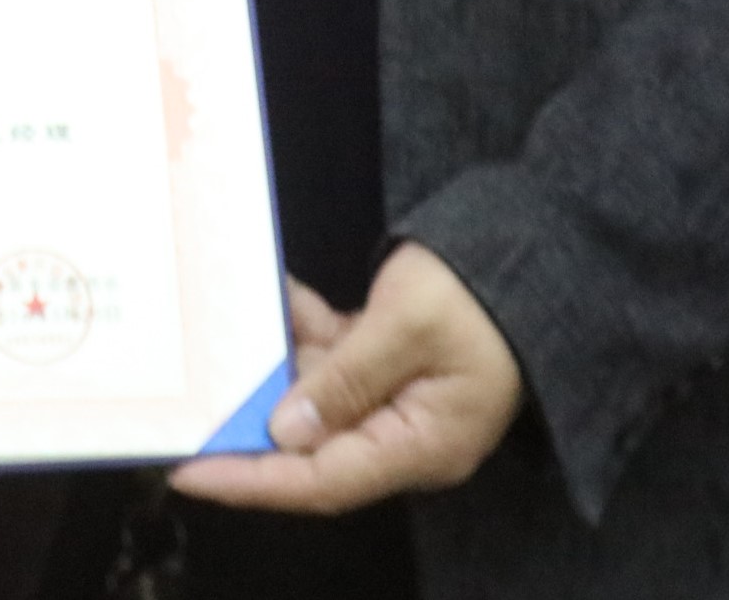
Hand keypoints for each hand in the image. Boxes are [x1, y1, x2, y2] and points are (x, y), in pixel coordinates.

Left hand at [171, 245, 522, 513]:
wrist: (540, 246)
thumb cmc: (480, 289)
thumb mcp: (405, 326)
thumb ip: (345, 380)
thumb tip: (285, 432)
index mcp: (421, 445)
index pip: (323, 482)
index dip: (252, 481)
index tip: (190, 471)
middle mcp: (407, 434)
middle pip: (312, 447)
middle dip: (249, 427)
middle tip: (187, 409)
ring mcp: (401, 399)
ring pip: (316, 398)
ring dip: (272, 365)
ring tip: (221, 336)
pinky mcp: (395, 362)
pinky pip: (335, 359)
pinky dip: (303, 330)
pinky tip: (276, 296)